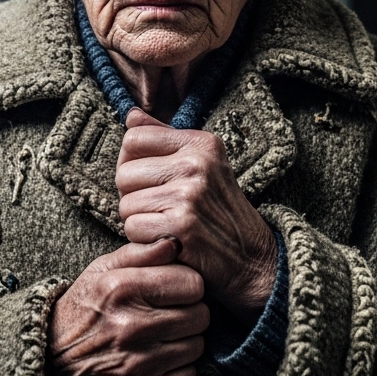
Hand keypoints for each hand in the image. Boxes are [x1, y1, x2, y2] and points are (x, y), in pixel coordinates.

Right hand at [47, 238, 209, 375]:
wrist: (52, 360)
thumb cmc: (84, 307)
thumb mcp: (102, 269)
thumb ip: (141, 252)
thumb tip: (175, 242)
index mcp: (122, 288)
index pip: (193, 283)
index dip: (187, 283)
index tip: (174, 288)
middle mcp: (130, 326)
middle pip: (200, 315)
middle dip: (189, 310)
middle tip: (169, 311)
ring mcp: (137, 362)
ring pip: (197, 345)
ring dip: (185, 339)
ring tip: (162, 334)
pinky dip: (178, 368)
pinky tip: (158, 357)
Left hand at [117, 109, 277, 322]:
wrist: (252, 260)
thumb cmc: (220, 212)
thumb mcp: (203, 166)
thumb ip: (164, 138)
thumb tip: (131, 115)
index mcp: (201, 143)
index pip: (133, 139)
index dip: (132, 163)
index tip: (151, 181)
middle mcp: (197, 163)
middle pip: (124, 173)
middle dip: (133, 197)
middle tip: (161, 210)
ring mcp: (190, 194)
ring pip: (125, 204)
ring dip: (139, 222)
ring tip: (168, 225)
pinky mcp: (182, 224)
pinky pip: (133, 228)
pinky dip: (144, 241)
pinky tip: (168, 241)